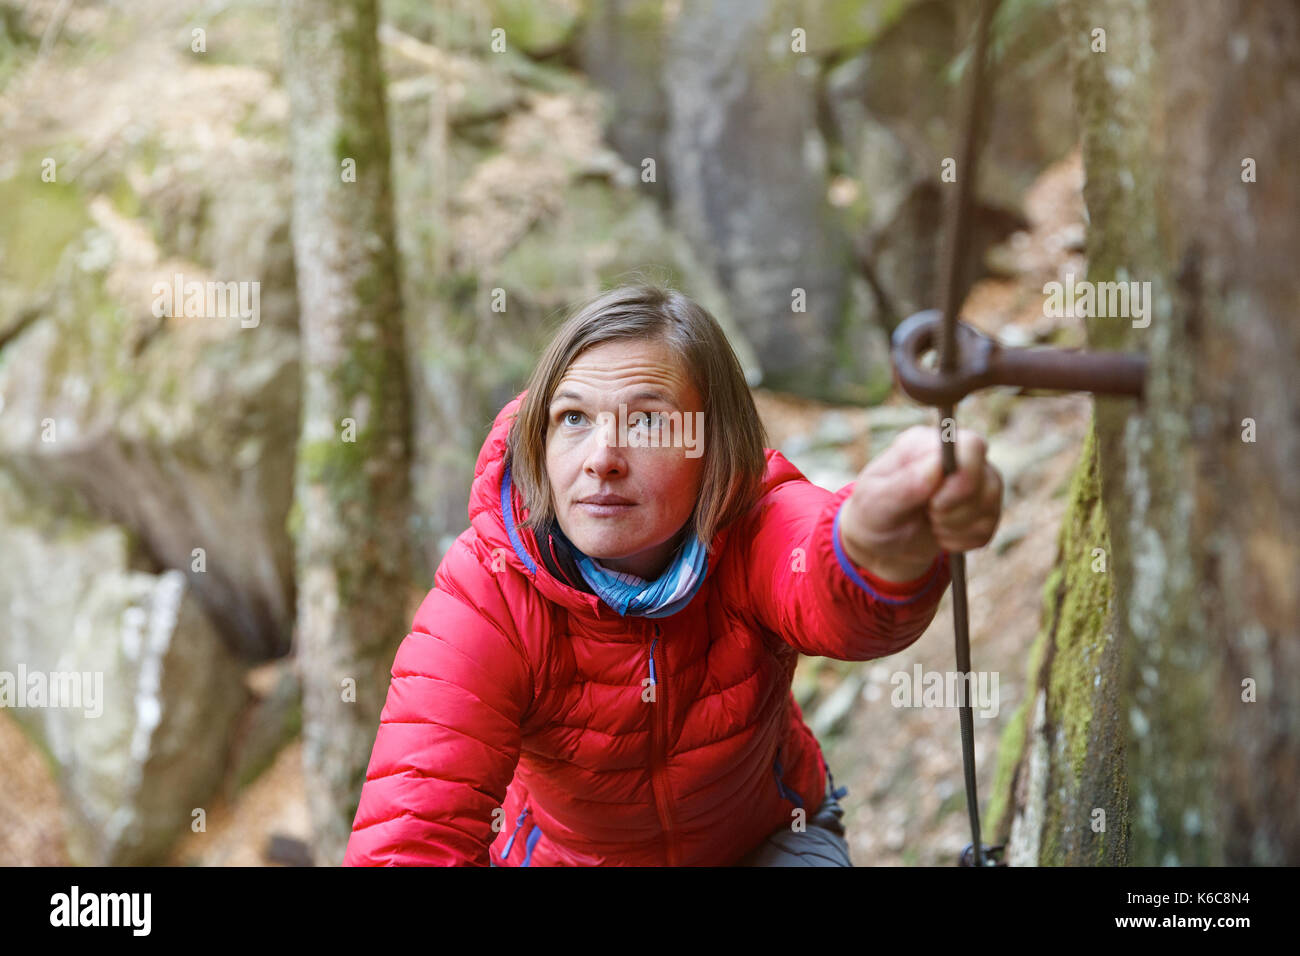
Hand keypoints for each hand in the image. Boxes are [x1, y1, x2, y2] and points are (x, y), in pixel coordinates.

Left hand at [839, 425, 1002, 582]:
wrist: (880, 545)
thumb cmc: (873, 514)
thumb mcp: (876, 501)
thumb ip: (904, 484)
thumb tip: (936, 465)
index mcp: (927, 443)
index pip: (970, 446)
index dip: (961, 479)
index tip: (934, 503)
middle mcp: (957, 455)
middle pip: (989, 477)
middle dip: (956, 508)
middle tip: (928, 514)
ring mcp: (974, 480)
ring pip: (992, 503)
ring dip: (957, 526)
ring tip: (930, 523)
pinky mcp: (983, 508)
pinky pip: (988, 528)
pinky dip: (962, 540)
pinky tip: (941, 534)